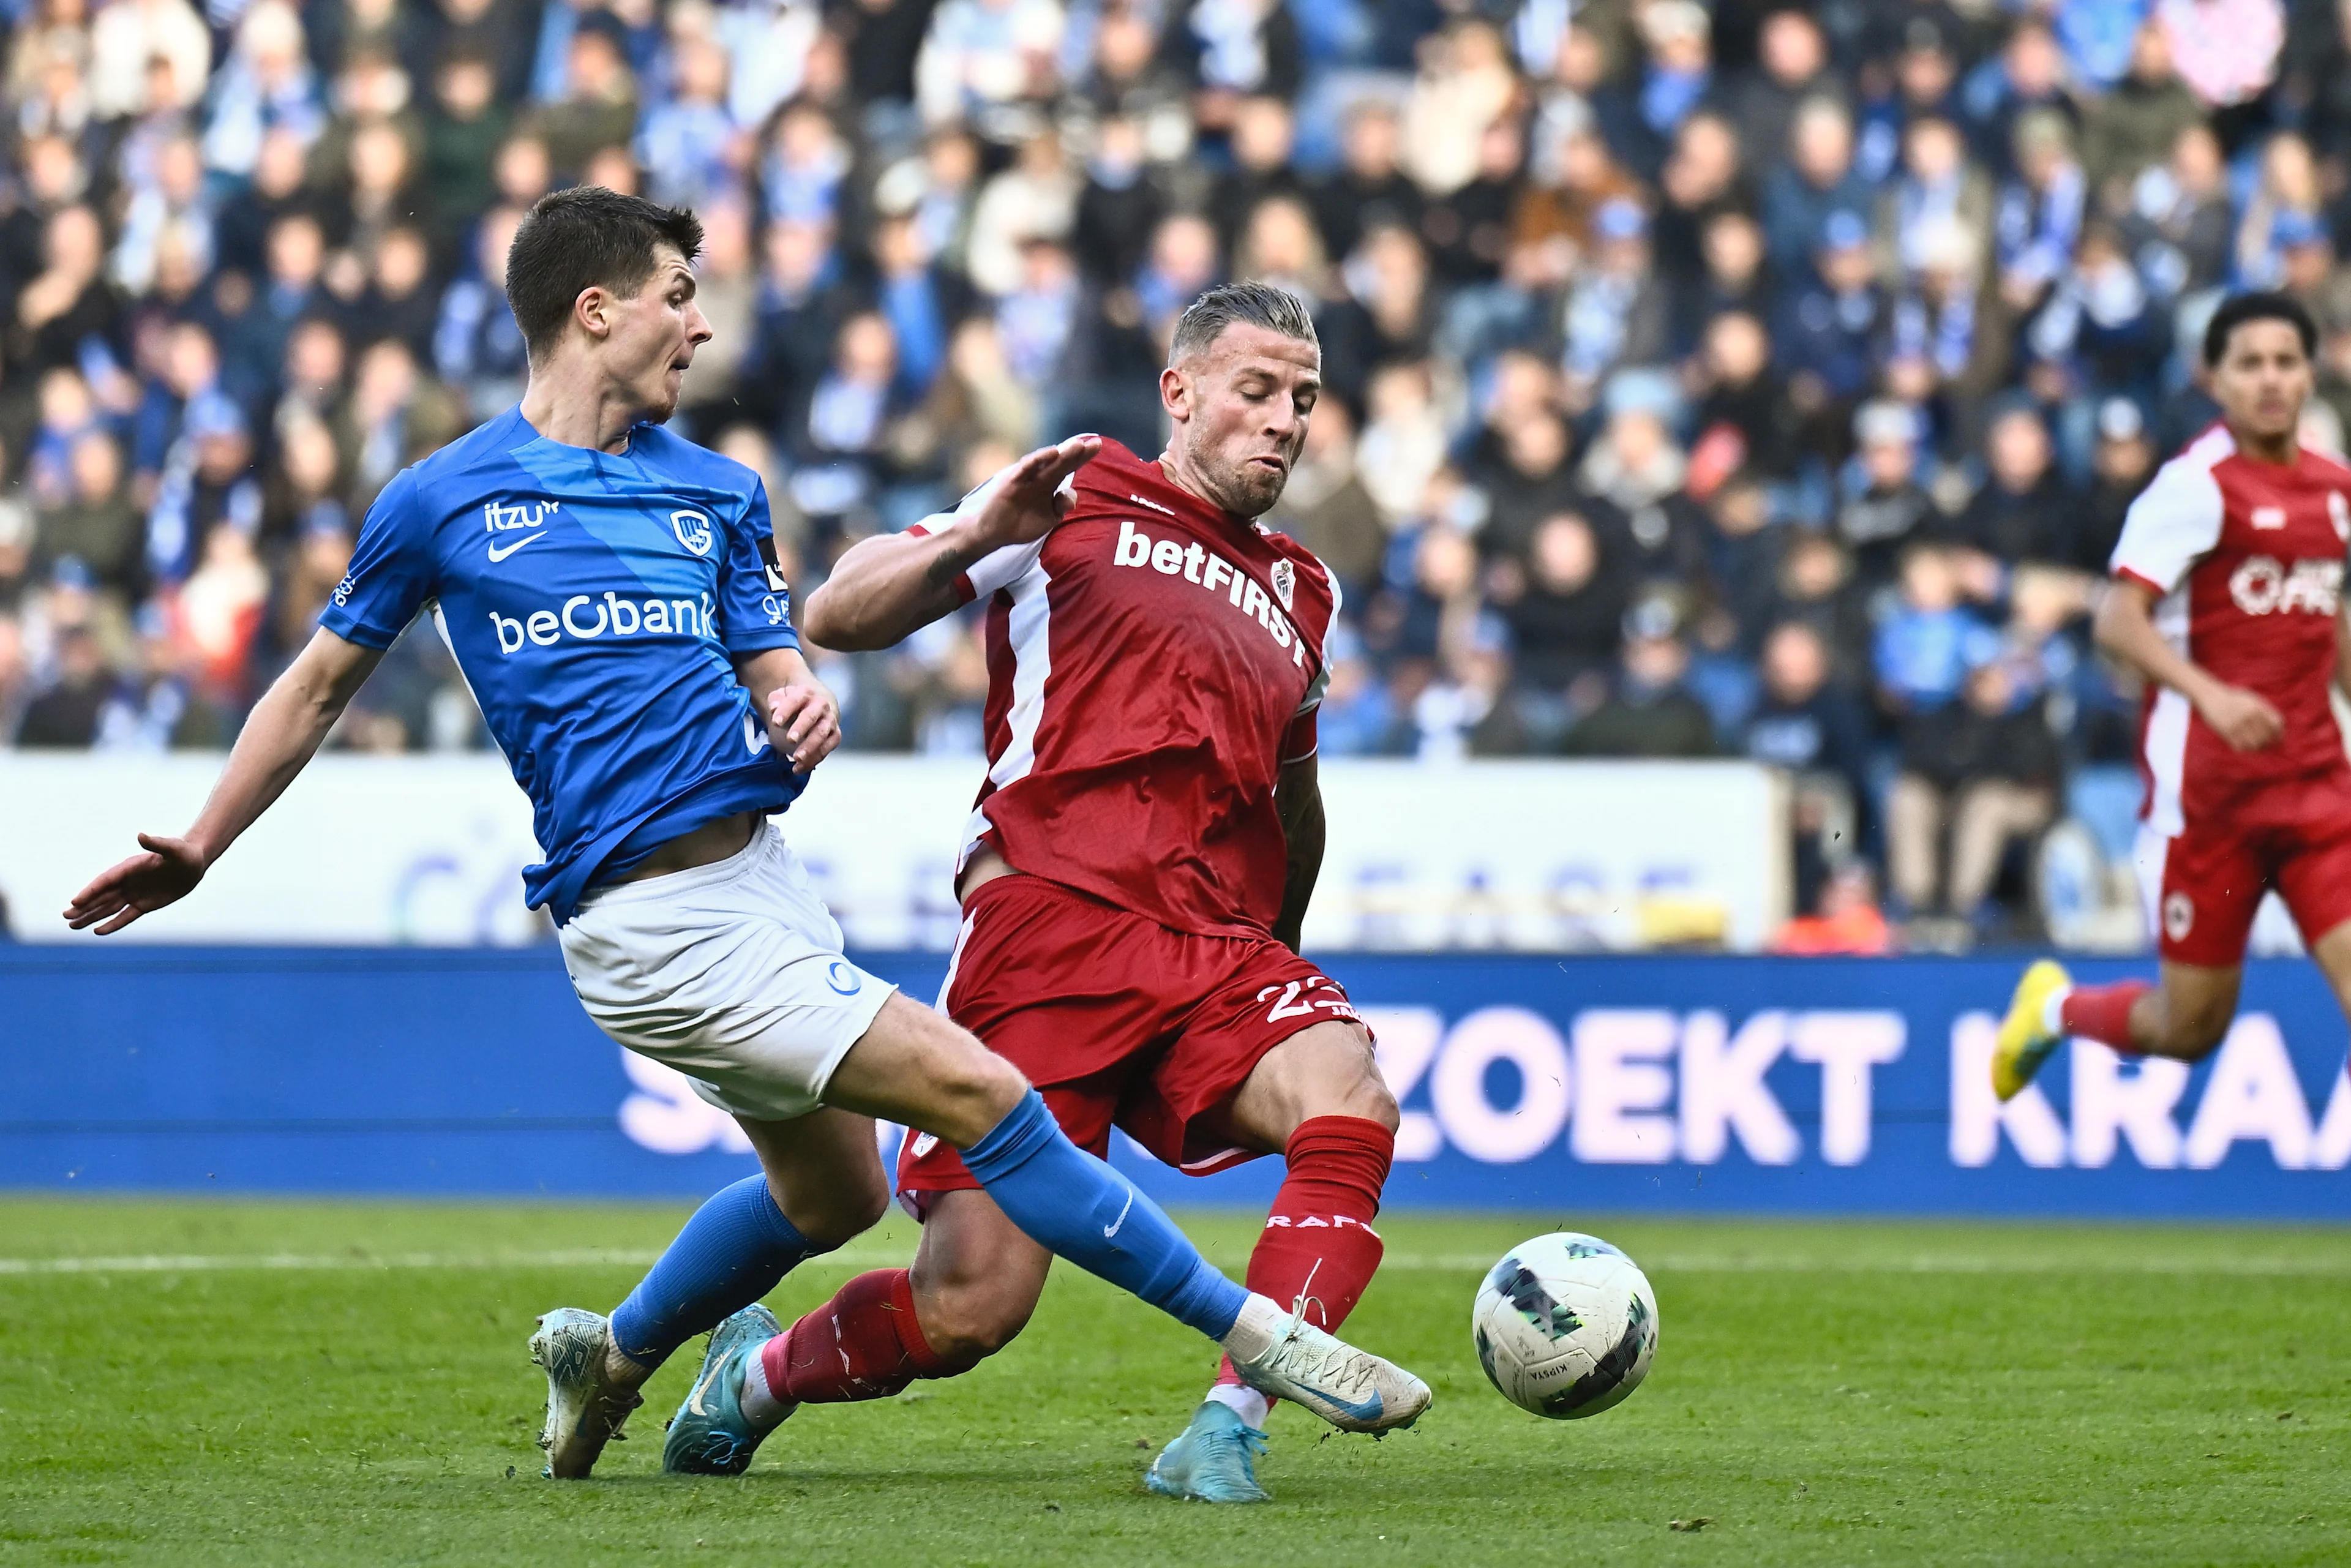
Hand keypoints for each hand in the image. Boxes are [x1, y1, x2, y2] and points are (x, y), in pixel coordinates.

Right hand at [63, 833, 207, 934]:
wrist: (194, 862)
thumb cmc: (184, 852)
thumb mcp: (173, 849)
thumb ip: (157, 844)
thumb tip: (141, 836)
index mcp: (130, 868)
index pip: (106, 881)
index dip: (90, 891)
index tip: (76, 901)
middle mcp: (128, 881)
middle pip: (101, 896)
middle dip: (84, 907)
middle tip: (66, 916)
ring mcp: (134, 893)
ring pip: (108, 908)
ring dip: (91, 916)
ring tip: (72, 925)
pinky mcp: (144, 904)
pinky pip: (125, 916)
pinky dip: (113, 924)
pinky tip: (98, 931)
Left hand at [767, 680, 840, 772]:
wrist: (817, 706)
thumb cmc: (795, 704)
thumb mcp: (782, 696)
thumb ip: (776, 699)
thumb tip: (773, 707)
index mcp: (805, 693)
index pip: (795, 700)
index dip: (785, 711)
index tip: (775, 722)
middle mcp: (820, 706)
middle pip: (811, 716)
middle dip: (801, 728)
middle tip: (790, 739)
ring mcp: (829, 721)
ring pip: (821, 734)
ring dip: (810, 747)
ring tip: (796, 758)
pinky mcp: (835, 736)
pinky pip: (826, 749)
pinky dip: (813, 760)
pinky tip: (799, 767)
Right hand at [964, 435, 1100, 550]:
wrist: (996, 533)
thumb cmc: (1023, 523)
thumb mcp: (1049, 519)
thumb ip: (1061, 506)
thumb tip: (1072, 494)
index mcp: (1050, 483)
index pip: (1070, 467)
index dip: (1083, 457)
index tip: (1099, 445)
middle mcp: (1040, 476)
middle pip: (1062, 461)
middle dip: (1078, 452)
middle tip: (1095, 442)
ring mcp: (1027, 477)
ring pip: (1047, 462)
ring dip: (1062, 453)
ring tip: (1077, 445)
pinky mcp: (1013, 480)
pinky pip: (1027, 467)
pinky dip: (1039, 459)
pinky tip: (1052, 452)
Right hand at [2196, 683, 2285, 751]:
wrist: (2211, 697)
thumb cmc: (2234, 699)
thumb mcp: (2252, 700)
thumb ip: (2266, 712)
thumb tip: (2279, 727)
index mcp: (2257, 708)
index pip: (2275, 725)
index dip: (2279, 733)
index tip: (2279, 738)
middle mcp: (2248, 717)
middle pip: (2266, 737)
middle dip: (2271, 744)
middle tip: (2271, 746)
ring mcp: (2237, 725)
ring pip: (2254, 744)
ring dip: (2259, 748)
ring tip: (2259, 748)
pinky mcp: (2226, 732)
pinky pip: (2240, 747)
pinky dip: (2245, 749)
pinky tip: (2246, 747)